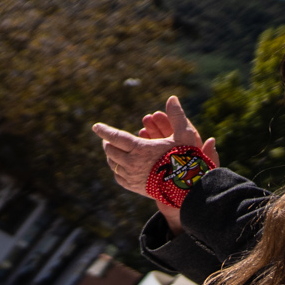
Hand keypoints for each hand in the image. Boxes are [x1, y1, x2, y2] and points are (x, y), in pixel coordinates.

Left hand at [91, 96, 218, 200]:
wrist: (188, 187)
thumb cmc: (186, 158)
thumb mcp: (184, 134)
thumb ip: (177, 115)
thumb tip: (172, 97)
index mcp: (140, 148)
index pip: (116, 137)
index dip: (105, 131)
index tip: (96, 126)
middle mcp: (132, 163)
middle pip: (111, 151)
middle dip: (108, 143)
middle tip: (108, 139)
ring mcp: (131, 176)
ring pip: (113, 164)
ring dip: (111, 156)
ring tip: (113, 150)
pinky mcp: (134, 187)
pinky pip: (118, 177)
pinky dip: (117, 169)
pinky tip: (119, 166)